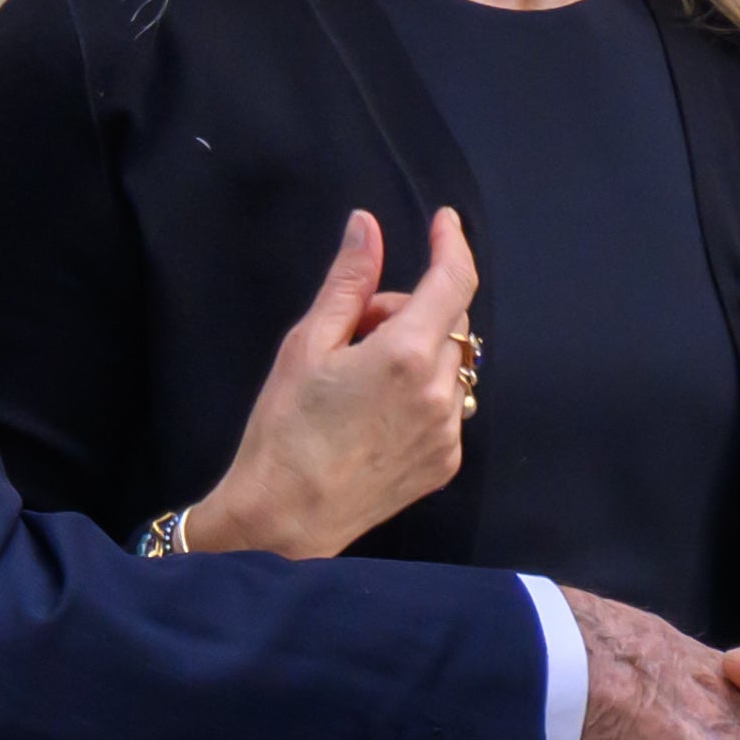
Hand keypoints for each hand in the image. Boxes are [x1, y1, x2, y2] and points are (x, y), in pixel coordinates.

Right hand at [183, 208, 478, 559]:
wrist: (286, 518)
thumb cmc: (286, 430)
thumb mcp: (308, 344)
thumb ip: (348, 282)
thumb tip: (367, 226)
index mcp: (407, 354)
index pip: (453, 279)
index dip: (452, 243)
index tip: (443, 222)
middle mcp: (441, 391)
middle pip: (446, 320)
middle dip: (408, 310)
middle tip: (355, 332)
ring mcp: (449, 430)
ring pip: (449, 362)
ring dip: (418, 353)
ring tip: (362, 381)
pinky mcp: (447, 461)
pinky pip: (447, 404)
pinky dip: (421, 393)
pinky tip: (375, 415)